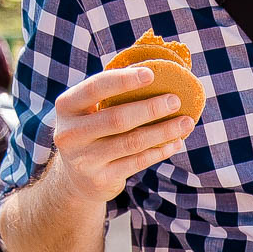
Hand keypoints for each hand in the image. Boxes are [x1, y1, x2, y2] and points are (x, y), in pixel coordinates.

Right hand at [51, 66, 195, 203]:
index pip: (95, 88)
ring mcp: (84, 160)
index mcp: (66, 107)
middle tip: (175, 100)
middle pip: (117, 118)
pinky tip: (175, 143)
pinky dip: (160, 151)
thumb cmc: (90, 131)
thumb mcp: (88, 111)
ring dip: (163, 132)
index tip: (151, 74)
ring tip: (186, 123)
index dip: (123, 80)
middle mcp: (70, 134)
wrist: (74, 178)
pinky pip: (137, 162)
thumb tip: (154, 73)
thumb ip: (109, 94)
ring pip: (132, 142)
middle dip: (151, 108)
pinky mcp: (101, 179)